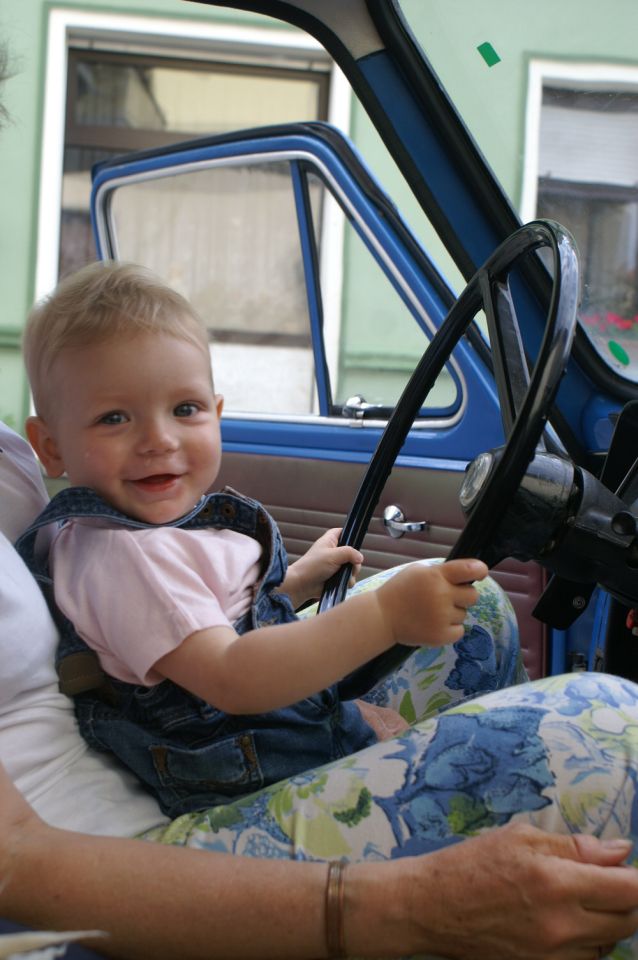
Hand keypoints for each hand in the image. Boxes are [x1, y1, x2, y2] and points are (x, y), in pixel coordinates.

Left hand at [282, 529, 362, 607]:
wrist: (302, 585)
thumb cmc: (313, 566)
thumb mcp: (332, 555)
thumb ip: (349, 553)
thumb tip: (360, 558)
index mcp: (330, 541)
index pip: (343, 532)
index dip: (350, 535)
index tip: (356, 542)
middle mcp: (334, 552)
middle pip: (353, 553)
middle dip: (354, 561)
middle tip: (351, 566)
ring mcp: (336, 566)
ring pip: (352, 568)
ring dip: (351, 573)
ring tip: (344, 577)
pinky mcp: (336, 578)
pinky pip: (348, 579)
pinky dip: (348, 582)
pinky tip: (343, 584)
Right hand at [376, 558, 487, 646]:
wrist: (382, 616)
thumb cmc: (400, 590)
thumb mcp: (418, 572)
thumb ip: (441, 572)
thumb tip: (467, 574)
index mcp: (436, 576)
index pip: (469, 570)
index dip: (480, 570)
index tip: (480, 573)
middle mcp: (442, 595)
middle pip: (473, 595)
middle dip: (463, 595)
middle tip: (447, 598)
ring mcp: (442, 617)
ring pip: (463, 614)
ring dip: (452, 613)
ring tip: (432, 612)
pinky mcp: (441, 636)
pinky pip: (460, 631)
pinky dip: (450, 629)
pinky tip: (434, 624)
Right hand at [398, 822, 637, 959]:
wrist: (430, 907)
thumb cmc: (472, 863)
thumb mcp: (520, 838)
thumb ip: (575, 846)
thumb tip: (620, 852)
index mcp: (557, 882)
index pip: (630, 889)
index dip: (637, 878)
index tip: (628, 868)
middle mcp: (562, 925)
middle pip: (628, 921)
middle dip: (627, 898)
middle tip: (606, 880)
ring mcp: (553, 956)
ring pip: (609, 944)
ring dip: (606, 922)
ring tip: (580, 900)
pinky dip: (586, 942)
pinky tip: (564, 922)